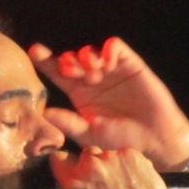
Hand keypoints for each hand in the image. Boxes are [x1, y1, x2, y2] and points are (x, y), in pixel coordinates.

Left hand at [29, 37, 188, 170]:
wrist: (154, 140)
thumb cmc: (122, 141)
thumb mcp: (89, 135)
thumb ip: (68, 123)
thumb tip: (43, 114)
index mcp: (79, 94)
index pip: (57, 74)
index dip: (45, 61)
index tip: (34, 52)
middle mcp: (92, 79)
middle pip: (71, 59)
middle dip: (66, 60)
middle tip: (69, 71)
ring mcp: (110, 70)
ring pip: (90, 51)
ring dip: (86, 57)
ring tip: (92, 72)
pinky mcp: (130, 64)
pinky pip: (115, 47)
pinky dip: (108, 49)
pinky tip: (107, 62)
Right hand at [49, 147, 171, 188]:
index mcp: (73, 182)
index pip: (58, 158)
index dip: (65, 165)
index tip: (72, 171)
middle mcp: (91, 165)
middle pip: (86, 154)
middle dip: (91, 166)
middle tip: (102, 182)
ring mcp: (113, 157)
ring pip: (108, 154)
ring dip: (112, 166)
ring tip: (122, 185)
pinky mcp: (133, 155)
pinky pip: (126, 155)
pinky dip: (129, 165)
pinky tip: (134, 182)